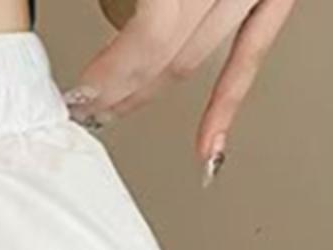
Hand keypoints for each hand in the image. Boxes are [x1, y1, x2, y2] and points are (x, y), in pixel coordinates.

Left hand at [66, 0, 301, 180]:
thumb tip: (103, 10)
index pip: (151, 37)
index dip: (111, 74)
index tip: (79, 93)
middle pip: (171, 54)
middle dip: (123, 87)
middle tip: (90, 104)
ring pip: (201, 57)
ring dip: (153, 90)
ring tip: (120, 106)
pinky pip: (254, 51)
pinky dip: (226, 102)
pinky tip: (207, 152)